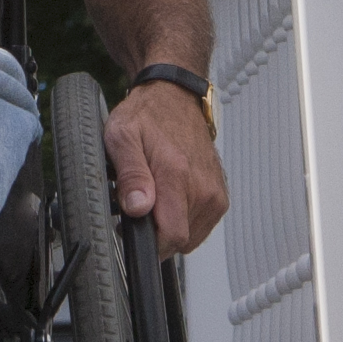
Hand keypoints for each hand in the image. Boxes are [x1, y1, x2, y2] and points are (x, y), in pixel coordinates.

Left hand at [106, 79, 225, 255]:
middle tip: (140, 204)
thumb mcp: (122, 137)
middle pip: (180, 241)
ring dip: (170, 226)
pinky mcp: (220, 197)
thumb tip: (138, 208)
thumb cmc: (147, 116)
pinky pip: (200, 227)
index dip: (149, 243)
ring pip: (190, 238)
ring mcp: (215, 193)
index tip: (133, 227)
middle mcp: (203, 187)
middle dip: (156, 232)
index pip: (172, 236)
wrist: (174, 98)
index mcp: (177, 175)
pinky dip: (184, 220)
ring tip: (156, 198)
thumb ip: (130, 175)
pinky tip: (171, 198)